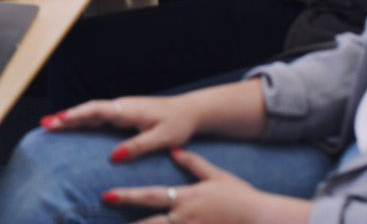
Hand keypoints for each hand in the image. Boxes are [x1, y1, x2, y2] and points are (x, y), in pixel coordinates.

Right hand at [42, 94, 201, 159]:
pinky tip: (71, 124)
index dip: (76, 115)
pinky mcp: (122, 114)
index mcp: (128, 110)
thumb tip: (114, 156)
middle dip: (65, 116)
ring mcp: (120, 109)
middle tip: (44, 124)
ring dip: (70, 116)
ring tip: (49, 124)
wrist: (189, 112)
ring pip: (90, 111)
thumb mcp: (162, 138)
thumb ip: (138, 146)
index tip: (58, 120)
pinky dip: (81, 118)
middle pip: (88, 109)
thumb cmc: (178, 124)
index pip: (97, 110)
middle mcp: (121, 106)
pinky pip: (97, 115)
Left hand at [106, 148, 295, 223]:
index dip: (125, 196)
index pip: (149, 197)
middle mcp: (183, 218)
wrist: (263, 218)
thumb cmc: (242, 197)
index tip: (105, 196)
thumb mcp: (217, 177)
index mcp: (185, 198)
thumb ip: (193, 163)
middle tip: (103, 220)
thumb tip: (175, 149)